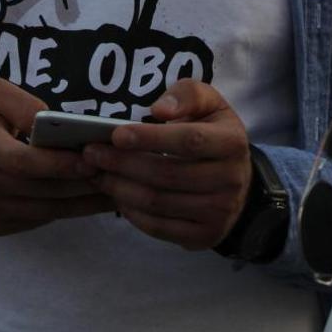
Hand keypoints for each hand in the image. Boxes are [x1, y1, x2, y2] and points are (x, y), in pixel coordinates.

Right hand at [0, 78, 114, 235]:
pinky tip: (88, 199)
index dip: (59, 163)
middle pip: (41, 189)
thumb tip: (56, 122)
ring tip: (116, 188)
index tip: (92, 158)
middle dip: (83, 184)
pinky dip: (64, 210)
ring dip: (82, 202)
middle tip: (121, 174)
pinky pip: (35, 219)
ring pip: (44, 210)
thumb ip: (22, 103)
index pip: (22, 161)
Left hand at [85, 79, 252, 249]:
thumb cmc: (213, 133)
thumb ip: (188, 95)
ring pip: (158, 203)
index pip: (188, 141)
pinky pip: (159, 227)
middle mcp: (230, 181)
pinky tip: (116, 195)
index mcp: (232, 143)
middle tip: (91, 154)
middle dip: (122, 164)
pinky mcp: (206, 236)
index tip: (116, 135)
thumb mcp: (209, 103)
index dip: (150, 138)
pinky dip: (131, 212)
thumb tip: (159, 110)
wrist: (240, 181)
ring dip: (120, 188)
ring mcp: (219, 212)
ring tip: (97, 174)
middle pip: (167, 175)